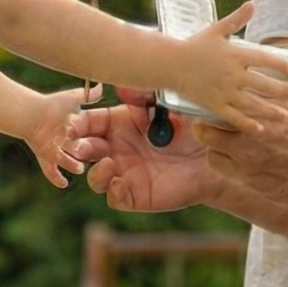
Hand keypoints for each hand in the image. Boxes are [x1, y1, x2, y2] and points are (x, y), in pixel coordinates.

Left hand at [24, 84, 97, 188]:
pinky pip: (51, 171)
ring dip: (73, 165)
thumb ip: (88, 95)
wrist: (31, 113)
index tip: (106, 144)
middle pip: (78, 150)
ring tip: (79, 168)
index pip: (88, 136)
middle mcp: (65, 139)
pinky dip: (56, 178)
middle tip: (94, 158)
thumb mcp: (73, 98)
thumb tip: (101, 85)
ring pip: (67, 161)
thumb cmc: (51, 104)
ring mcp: (55, 149)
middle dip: (84, 154)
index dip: (95, 140)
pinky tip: (64, 184)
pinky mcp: (45, 156)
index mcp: (73, 127)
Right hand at [71, 89, 213, 212]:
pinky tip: (120, 182)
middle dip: (77, 148)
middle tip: (81, 147)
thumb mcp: (170, 105)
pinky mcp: (136, 194)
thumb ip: (147, 96)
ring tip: (109, 163)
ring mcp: (125, 173)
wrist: (214, 158)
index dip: (76, 124)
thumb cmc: (193, 127)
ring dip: (95, 171)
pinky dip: (111, 190)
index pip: (88, 123)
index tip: (73, 125)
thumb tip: (122, 89)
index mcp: (120, 123)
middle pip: (84, 150)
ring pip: (94, 177)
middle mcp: (118, 148)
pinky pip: (113, 197)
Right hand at [175, 2, 287, 132]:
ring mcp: (224, 91)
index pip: (263, 59)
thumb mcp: (217, 29)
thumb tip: (252, 4)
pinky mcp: (214, 105)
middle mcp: (233, 74)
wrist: (171, 63)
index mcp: (235, 55)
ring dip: (271, 111)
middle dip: (283, 91)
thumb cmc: (195, 45)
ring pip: (252, 104)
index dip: (279, 64)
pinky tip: (261, 130)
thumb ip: (236, 19)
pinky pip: (234, 117)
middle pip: (263, 84)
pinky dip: (247, 125)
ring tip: (286, 117)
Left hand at [195, 89, 287, 210]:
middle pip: (212, 118)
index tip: (214, 90)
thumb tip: (259, 77)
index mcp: (267, 109)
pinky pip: (216, 164)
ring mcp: (248, 157)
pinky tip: (224, 152)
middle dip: (206, 114)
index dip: (217, 93)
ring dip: (209, 136)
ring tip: (213, 132)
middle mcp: (254, 133)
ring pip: (209, 142)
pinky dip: (216, 156)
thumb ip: (276, 92)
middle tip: (205, 112)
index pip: (229, 95)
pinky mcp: (246, 178)